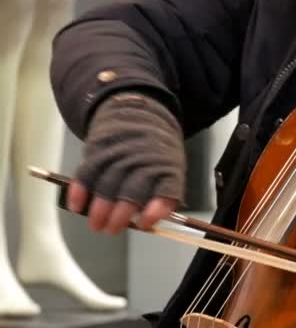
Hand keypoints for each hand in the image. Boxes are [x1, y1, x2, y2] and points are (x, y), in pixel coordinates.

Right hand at [67, 92, 185, 234]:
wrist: (140, 114)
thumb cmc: (156, 154)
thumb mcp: (170, 169)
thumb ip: (160, 195)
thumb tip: (144, 223)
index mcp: (168, 167)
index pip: (167, 190)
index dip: (156, 209)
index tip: (144, 223)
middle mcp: (145, 160)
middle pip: (132, 190)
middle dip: (120, 215)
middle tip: (111, 230)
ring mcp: (122, 153)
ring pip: (107, 184)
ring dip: (99, 208)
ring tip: (95, 225)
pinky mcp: (100, 148)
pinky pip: (87, 171)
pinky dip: (80, 190)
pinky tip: (76, 205)